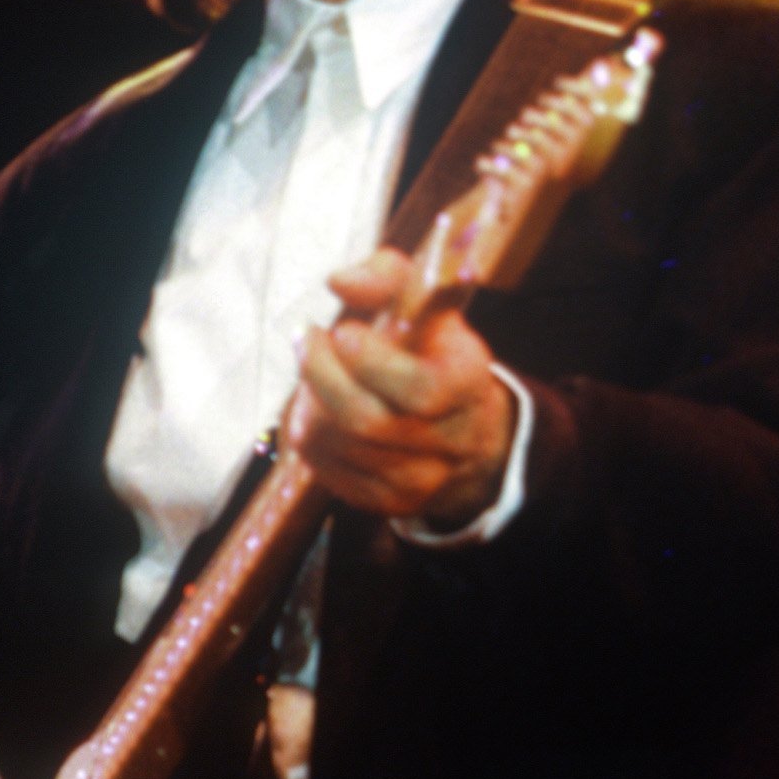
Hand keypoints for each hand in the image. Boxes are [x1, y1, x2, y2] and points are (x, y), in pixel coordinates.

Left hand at [289, 248, 517, 525]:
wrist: (470, 434)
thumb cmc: (436, 356)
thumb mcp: (430, 310)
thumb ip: (390, 278)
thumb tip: (339, 280)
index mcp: (468, 385)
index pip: (417, 388)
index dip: (370, 361)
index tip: (344, 329)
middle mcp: (450, 440)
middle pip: (365, 420)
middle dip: (321, 377)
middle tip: (308, 341)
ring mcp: (418, 479)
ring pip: (336, 443)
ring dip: (310, 402)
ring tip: (316, 370)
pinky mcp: (386, 501)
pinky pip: (324, 467)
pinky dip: (310, 431)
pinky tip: (318, 407)